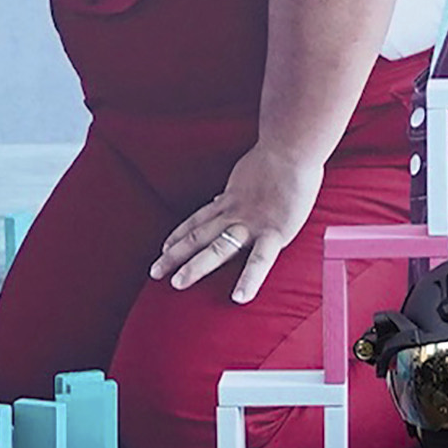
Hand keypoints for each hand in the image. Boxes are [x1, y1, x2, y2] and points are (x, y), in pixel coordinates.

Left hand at [152, 142, 325, 303]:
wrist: (292, 149)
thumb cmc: (280, 157)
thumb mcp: (248, 174)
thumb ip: (236, 191)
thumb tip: (222, 198)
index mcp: (230, 200)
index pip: (197, 220)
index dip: (179, 234)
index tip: (165, 247)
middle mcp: (234, 214)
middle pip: (197, 236)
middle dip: (174, 255)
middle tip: (155, 272)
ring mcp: (251, 224)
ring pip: (217, 249)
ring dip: (194, 266)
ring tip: (177, 284)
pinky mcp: (272, 233)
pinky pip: (258, 260)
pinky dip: (249, 279)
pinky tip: (240, 298)